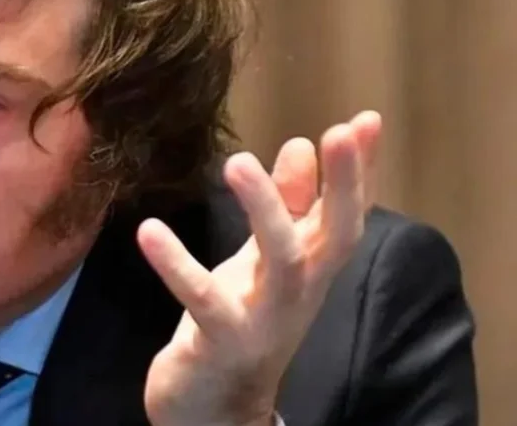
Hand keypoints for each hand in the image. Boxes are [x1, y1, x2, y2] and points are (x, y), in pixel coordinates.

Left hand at [139, 111, 381, 425]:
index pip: (346, 215)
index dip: (360, 172)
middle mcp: (298, 293)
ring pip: (282, 263)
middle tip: (330, 134)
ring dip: (266, 212)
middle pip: (332, 237)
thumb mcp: (263, 261)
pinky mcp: (220, 341)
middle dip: (341, 186)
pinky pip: (203, 301)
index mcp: (310, 270)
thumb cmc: (242, 322)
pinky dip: (177, 265)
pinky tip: (149, 230)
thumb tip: (299, 147)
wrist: (213, 407)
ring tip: (237, 162)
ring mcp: (263, 320)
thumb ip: (286, 208)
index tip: (367, 120)